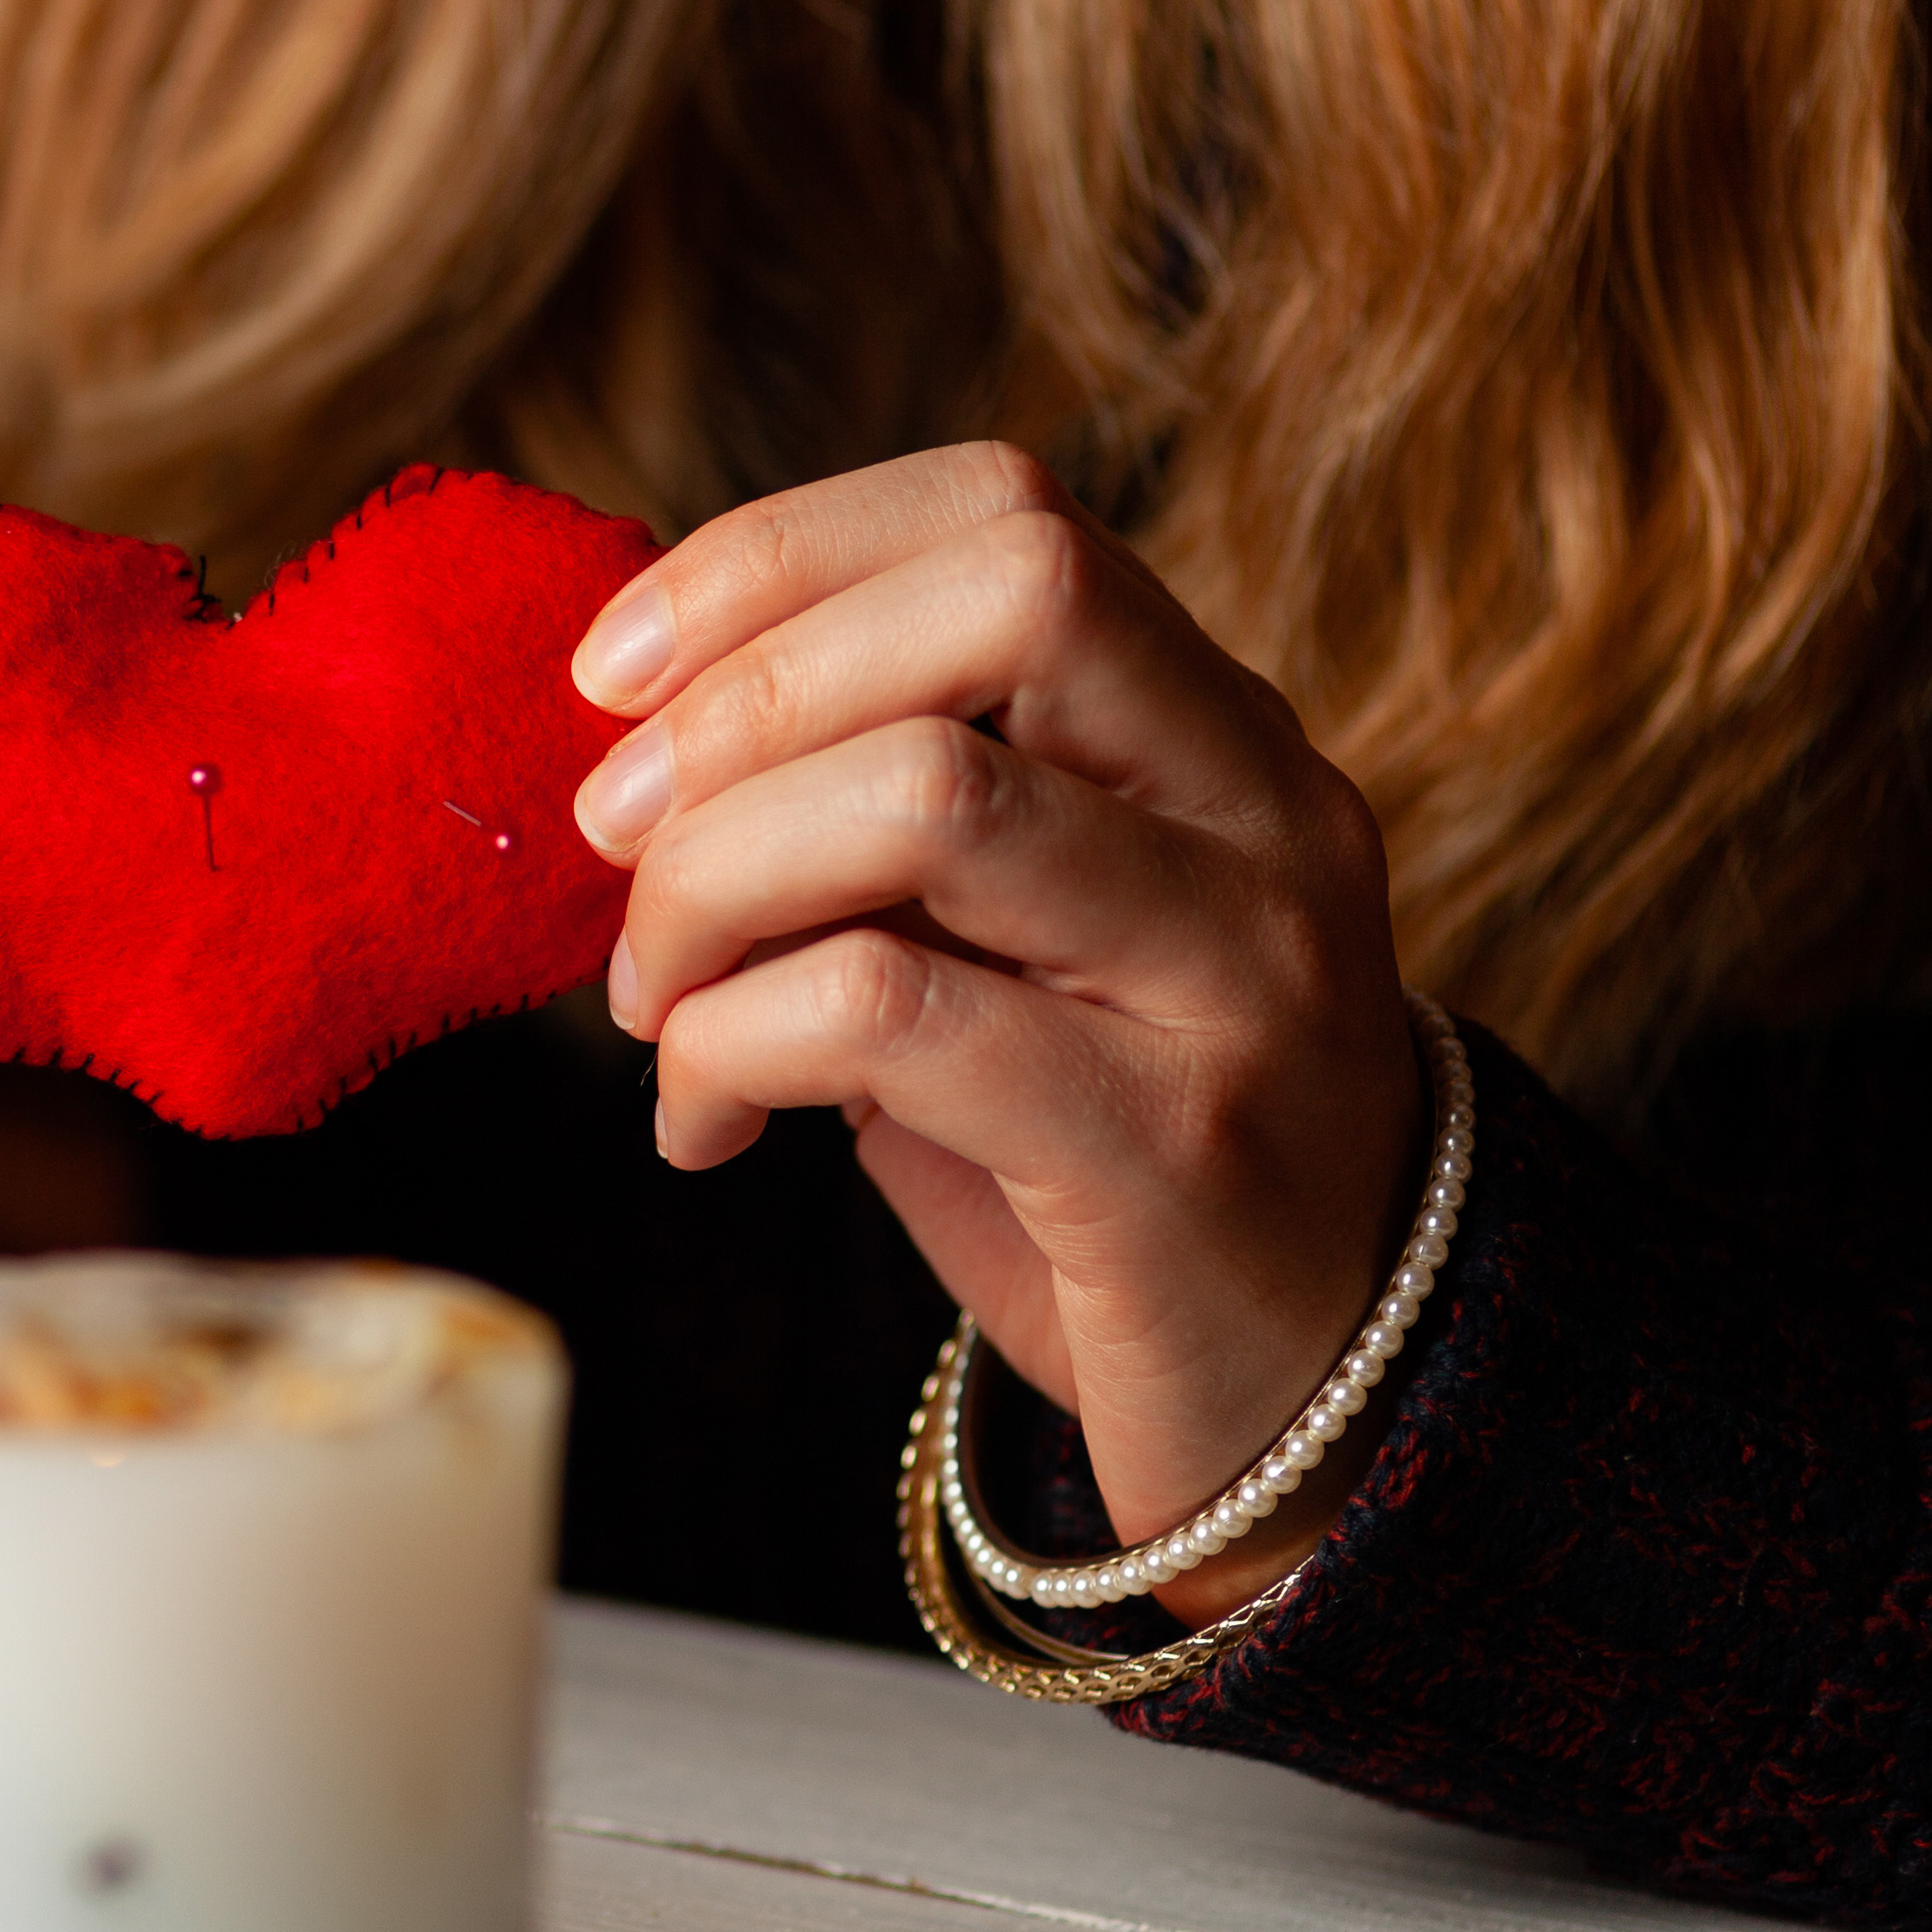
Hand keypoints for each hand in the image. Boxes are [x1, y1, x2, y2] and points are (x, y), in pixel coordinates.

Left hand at [568, 444, 1427, 1616]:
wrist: (1319, 1416)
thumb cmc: (1100, 1161)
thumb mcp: (998, 949)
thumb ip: (873, 824)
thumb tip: (630, 741)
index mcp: (1219, 740)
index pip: (1012, 515)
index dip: (779, 557)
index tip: (613, 674)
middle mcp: (1268, 824)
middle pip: (1006, 600)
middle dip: (744, 700)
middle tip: (612, 839)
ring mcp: (1245, 984)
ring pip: (930, 794)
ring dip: (714, 883)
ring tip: (650, 1003)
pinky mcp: (1173, 1154)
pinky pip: (887, 1012)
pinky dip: (729, 1043)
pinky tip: (703, 1123)